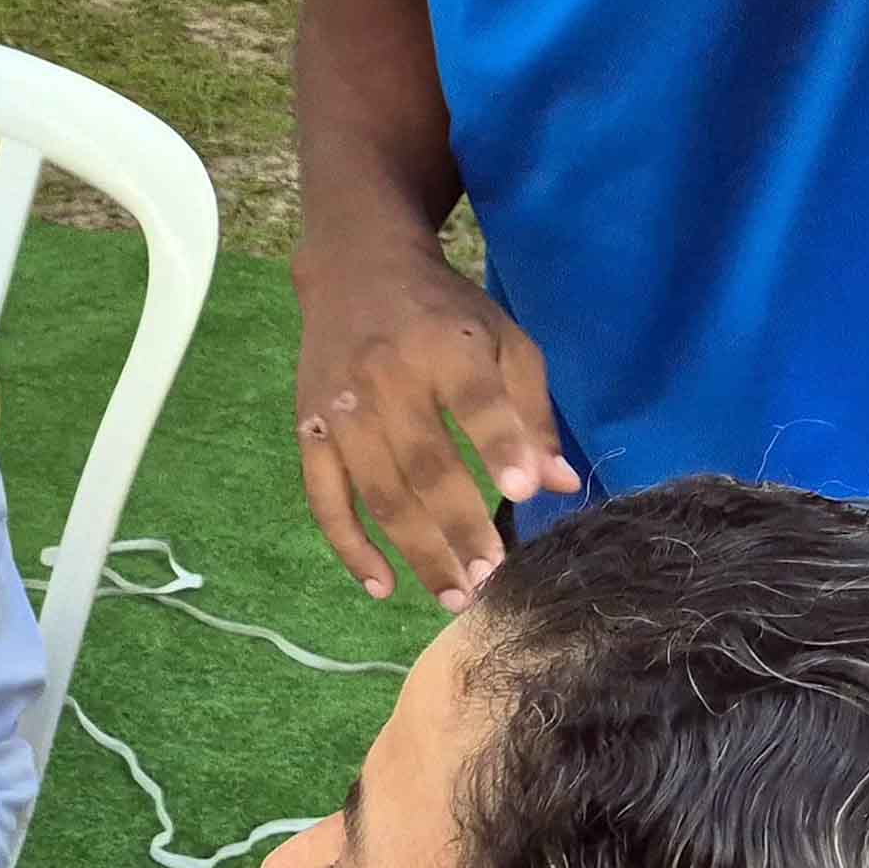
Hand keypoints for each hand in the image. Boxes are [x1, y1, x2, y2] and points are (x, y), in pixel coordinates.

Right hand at [290, 238, 575, 608]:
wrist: (355, 272)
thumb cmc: (444, 313)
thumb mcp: (504, 340)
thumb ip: (532, 411)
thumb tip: (559, 485)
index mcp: (446, 347)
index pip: (475, 401)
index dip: (498, 446)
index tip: (522, 494)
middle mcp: (386, 380)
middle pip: (424, 466)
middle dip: (459, 527)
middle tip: (490, 579)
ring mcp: (341, 411)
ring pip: (379, 494)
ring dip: (415, 551)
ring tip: (453, 594)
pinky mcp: (309, 432)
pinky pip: (325, 500)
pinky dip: (350, 547)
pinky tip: (381, 586)